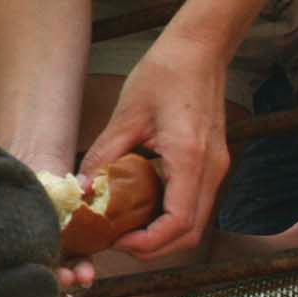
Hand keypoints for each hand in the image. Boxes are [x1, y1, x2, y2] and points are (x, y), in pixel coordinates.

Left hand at [78, 33, 231, 259]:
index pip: (178, 223)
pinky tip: (141, 207)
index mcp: (190, 159)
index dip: (149, 242)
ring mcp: (215, 167)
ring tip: (124, 227)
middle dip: (154, 247)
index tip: (118, 242)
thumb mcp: (126, 116)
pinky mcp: (211, 163)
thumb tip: (81, 188)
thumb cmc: (165, 74)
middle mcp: (211, 169)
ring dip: (162, 233)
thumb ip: (105, 155)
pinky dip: (170, 215)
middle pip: (190, 233)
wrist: (199, 50)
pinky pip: (194, 202)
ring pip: (195, 222)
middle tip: (116, 242)